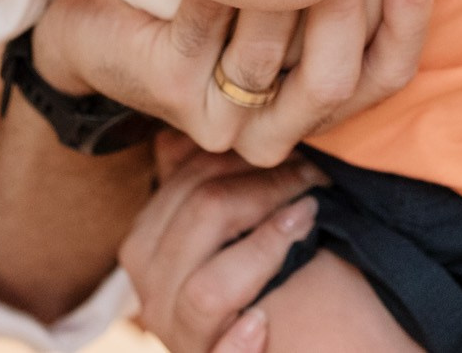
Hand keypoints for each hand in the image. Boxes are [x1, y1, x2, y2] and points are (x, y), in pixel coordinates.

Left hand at [31, 0, 430, 165]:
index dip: (408, 28)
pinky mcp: (171, 85)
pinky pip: (206, 26)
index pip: (383, 79)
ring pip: (272, 55)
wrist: (92, 22)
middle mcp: (267, 125)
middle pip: (336, 81)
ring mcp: (216, 112)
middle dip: (349, 7)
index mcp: (304, 105)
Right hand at [122, 134, 323, 352]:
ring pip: (208, 287)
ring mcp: (178, 335)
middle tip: (315, 176)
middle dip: (266, 188)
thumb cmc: (239, 281)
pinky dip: (240, 340)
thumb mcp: (212, 230)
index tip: (296, 151)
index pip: (189, 182)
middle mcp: (152, 291)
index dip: (246, 160)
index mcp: (147, 246)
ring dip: (265, 249)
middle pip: (201, 218)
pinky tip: (266, 320)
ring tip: (308, 219)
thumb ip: (198, 184)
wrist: (260, 344)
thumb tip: (187, 131)